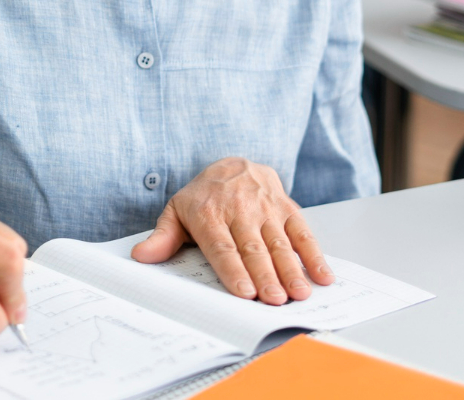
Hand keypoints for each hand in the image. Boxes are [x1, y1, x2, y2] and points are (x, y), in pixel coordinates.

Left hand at [130, 157, 331, 304]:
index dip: (233, 269)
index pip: (222, 245)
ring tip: (299, 293)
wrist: (233, 163)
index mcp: (209, 212)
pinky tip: (322, 276)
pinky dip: (314, 254)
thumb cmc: (203, 196)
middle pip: (253, 247)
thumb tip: (141, 256)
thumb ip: (163, 236)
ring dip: (291, 269)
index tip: (244, 292)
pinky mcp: (287, 206)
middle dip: (265, 275)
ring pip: (279, 241)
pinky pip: (302, 231)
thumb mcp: (177, 211)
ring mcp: (266, 207)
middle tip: (274, 300)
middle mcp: (239, 208)